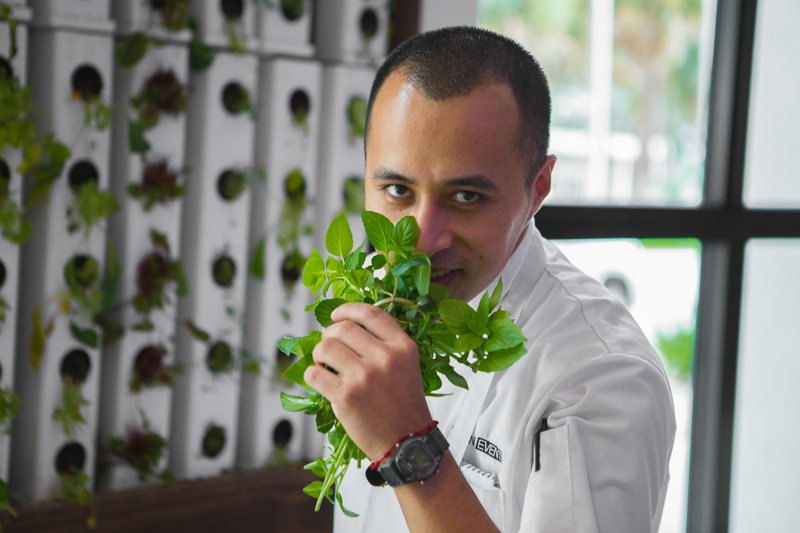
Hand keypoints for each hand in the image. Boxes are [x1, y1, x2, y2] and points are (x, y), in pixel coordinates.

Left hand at [305, 302, 433, 460]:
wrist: (406, 442)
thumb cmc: (404, 404)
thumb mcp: (407, 365)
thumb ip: (385, 343)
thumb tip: (347, 325)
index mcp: (402, 346)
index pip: (371, 313)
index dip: (348, 309)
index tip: (336, 316)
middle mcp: (385, 358)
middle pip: (343, 328)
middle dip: (329, 334)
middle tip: (329, 347)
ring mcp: (364, 377)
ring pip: (325, 347)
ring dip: (319, 353)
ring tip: (324, 363)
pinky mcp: (346, 397)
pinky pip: (314, 374)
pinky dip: (312, 375)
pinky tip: (320, 380)